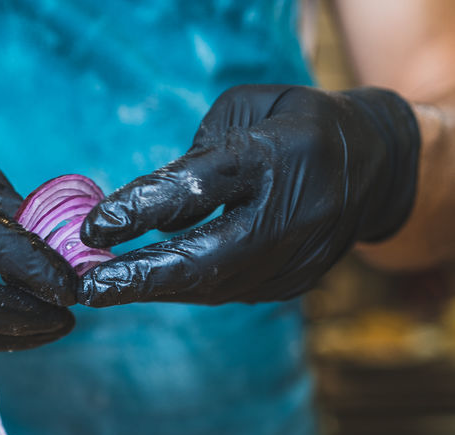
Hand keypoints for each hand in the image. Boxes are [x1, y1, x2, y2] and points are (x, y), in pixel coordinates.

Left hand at [79, 85, 419, 306]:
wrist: (374, 168)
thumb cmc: (293, 126)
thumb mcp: (246, 112)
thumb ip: (196, 157)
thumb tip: (143, 210)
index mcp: (276, 156)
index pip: (198, 187)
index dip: (141, 210)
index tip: (93, 228)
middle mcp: (288, 215)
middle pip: (204, 260)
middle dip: (140, 278)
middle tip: (90, 287)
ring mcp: (293, 260)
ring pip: (211, 287)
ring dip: (154, 289)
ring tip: (105, 288)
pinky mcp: (290, 286)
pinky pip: (226, 293)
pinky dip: (184, 289)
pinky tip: (149, 286)